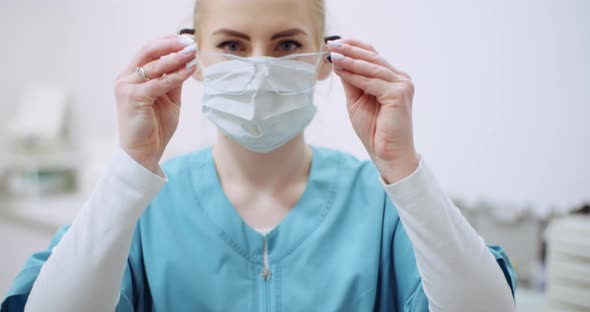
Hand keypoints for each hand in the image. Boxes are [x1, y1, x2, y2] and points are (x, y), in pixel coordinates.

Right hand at [114, 35, 197, 172]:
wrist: (144, 152)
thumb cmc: (155, 127)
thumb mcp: (169, 99)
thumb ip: (173, 80)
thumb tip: (187, 61)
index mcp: (132, 76)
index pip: (149, 51)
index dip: (167, 43)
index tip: (186, 40)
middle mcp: (125, 78)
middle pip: (148, 51)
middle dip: (170, 44)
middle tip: (190, 43)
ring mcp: (126, 87)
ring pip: (154, 66)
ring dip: (176, 57)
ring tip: (192, 52)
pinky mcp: (133, 97)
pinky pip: (159, 82)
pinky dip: (177, 75)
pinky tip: (190, 69)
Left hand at [328, 39, 419, 183]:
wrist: (387, 154)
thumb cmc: (374, 131)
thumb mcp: (357, 101)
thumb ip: (351, 82)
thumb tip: (338, 62)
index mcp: (393, 79)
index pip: (373, 56)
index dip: (355, 47)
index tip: (335, 42)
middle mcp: (401, 79)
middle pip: (373, 59)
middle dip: (351, 50)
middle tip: (332, 43)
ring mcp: (402, 86)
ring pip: (372, 68)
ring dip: (351, 60)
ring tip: (334, 55)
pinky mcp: (399, 95)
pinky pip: (373, 82)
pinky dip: (355, 76)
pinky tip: (341, 70)